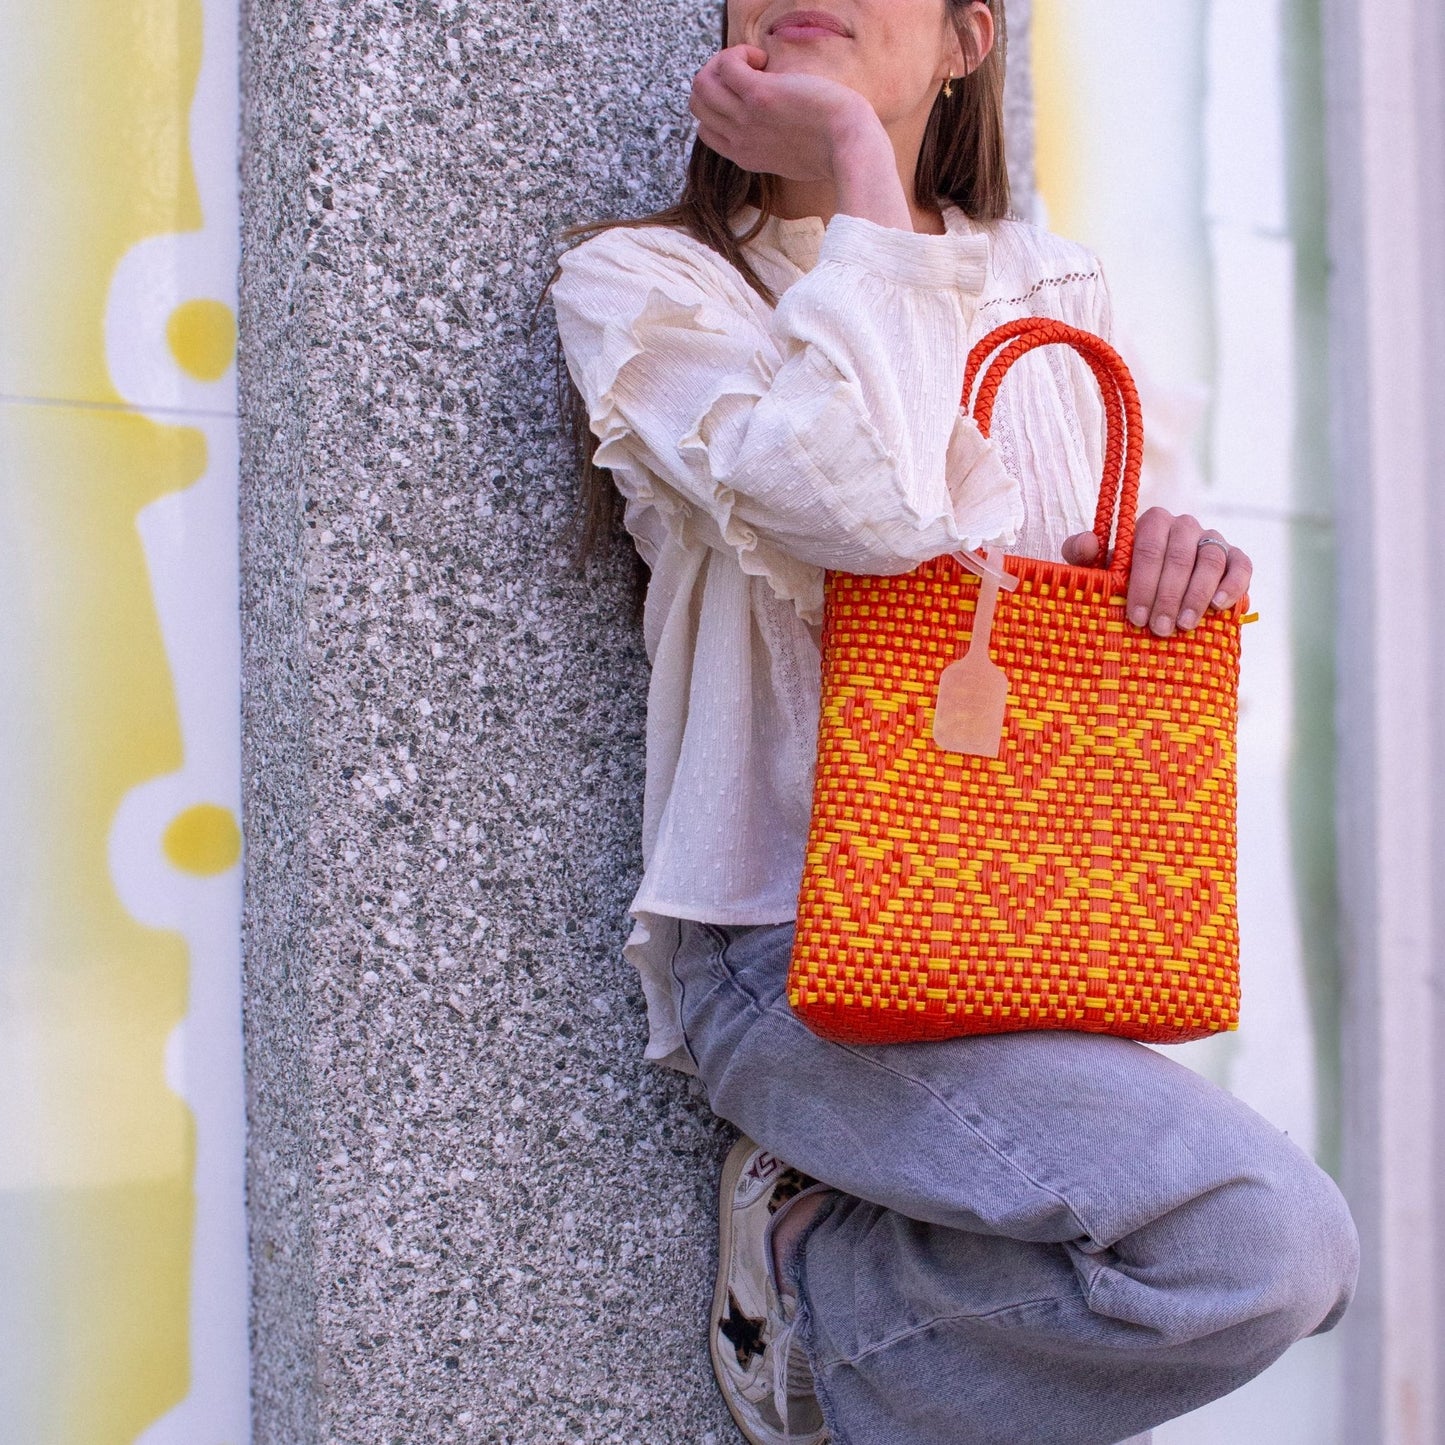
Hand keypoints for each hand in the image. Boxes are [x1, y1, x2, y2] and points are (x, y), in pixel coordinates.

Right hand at [689, 47, 910, 229]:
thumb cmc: (832, 149)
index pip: (705, 128)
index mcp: (744, 156)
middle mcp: (739, 140)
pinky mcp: (760, 97)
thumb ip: (773, 144)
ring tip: (756, 65)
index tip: (750, 95)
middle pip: (698, 104)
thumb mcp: (792, 157)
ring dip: (724, 64)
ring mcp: (746, 120)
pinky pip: (725, 66)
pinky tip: (763, 59)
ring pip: (701, 84)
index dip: (720, 104)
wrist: (849, 147)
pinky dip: (738, 54)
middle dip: (717, 79)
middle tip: (750, 73)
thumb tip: (774, 122)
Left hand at [1062, 508, 1252, 635]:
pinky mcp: (1235, 558)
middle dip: (1168, 595)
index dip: (1143, 582)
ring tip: (1184, 625)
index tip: (1136, 617)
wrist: (1153, 596)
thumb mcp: (1096, 569)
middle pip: (1180, 556)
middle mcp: (1184, 526)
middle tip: (1160, 629)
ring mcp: (1212, 540)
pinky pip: (1241, 565)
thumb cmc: (1121, 580)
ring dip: (1197, 595)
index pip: (1149, 545)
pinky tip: (1219, 607)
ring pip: (1211, 560)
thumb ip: (1081, 553)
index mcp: (1152, 523)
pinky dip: (1233, 585)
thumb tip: (1086, 543)